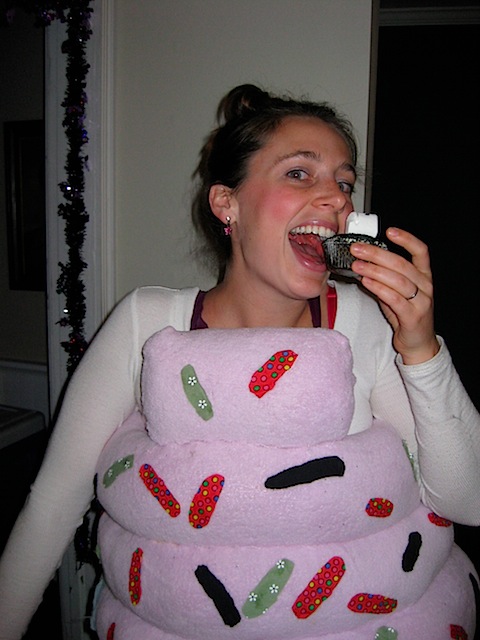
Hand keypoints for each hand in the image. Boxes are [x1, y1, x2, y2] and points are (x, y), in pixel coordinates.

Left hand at [350, 227, 439, 364]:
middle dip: (376, 254)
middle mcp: (426, 286)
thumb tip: (363, 262)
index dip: (406, 239)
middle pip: (402, 264)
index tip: (389, 231)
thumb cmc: (406, 314)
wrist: (418, 342)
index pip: (421, 251)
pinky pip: (394, 299)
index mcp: (423, 276)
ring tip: (357, 265)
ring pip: (397, 280)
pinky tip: (366, 282)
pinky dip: (379, 288)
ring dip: (374, 270)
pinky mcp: (413, 316)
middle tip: (357, 249)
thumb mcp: (397, 292)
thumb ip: (385, 277)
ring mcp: (421, 301)